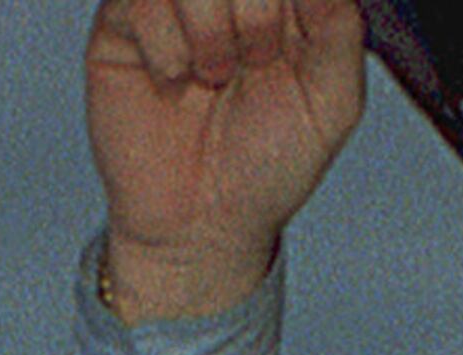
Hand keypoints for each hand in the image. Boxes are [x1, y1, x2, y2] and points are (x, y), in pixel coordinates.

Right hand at [88, 0, 366, 319]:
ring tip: (215, 77)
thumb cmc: (267, 167)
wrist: (201, 225)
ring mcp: (172, 2)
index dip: (277, 0)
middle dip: (255, 6)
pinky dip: (167, 47)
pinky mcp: (123, 21)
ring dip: (210, 26)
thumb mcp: (331, 103)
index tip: (279, 44)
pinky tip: (175, 83)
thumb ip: (339, 26)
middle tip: (256, 59)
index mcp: (280, 0)